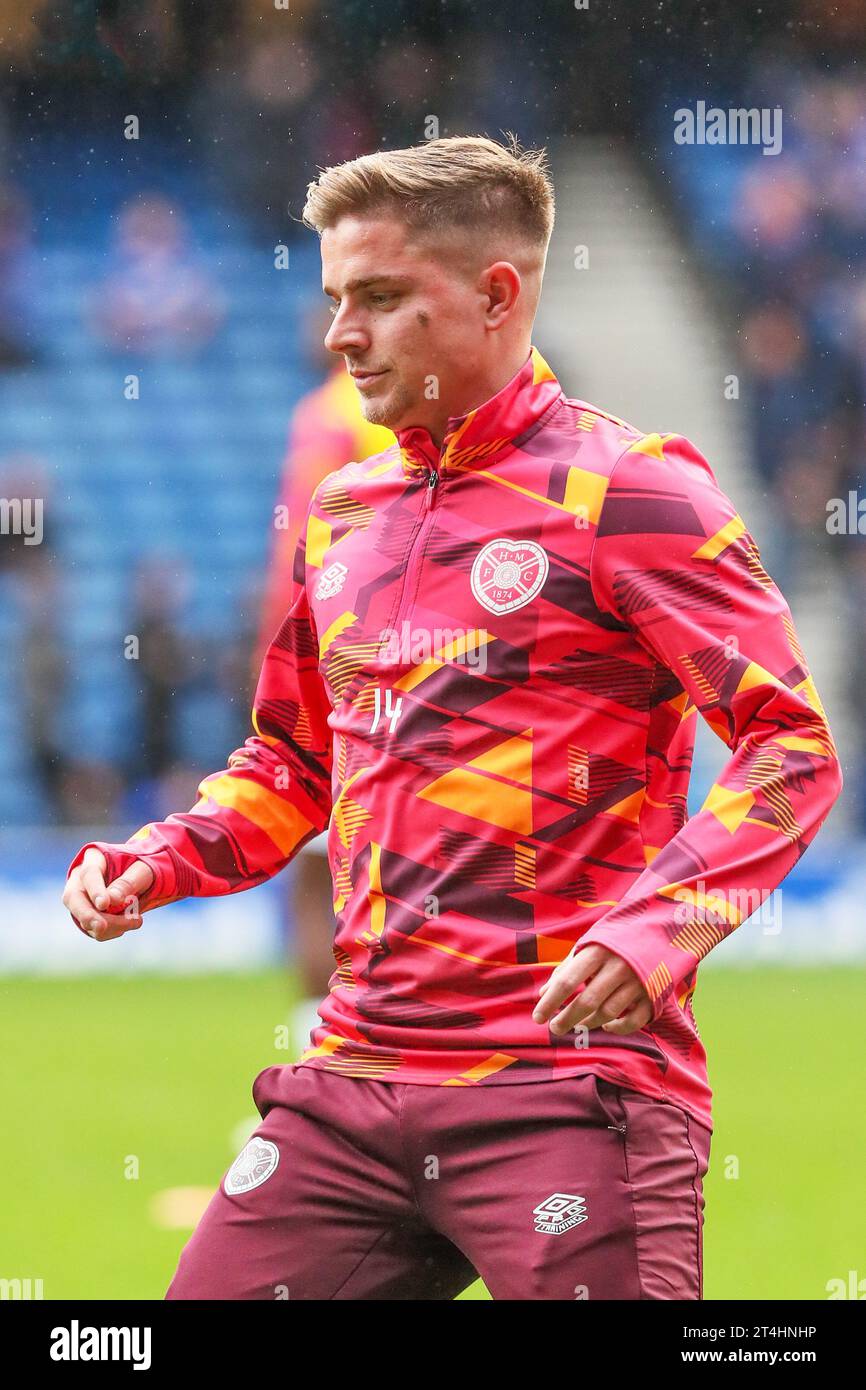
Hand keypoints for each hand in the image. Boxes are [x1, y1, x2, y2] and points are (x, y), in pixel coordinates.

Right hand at [62, 848, 154, 941]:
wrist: (140, 879)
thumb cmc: (140, 870)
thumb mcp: (142, 870)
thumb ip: (128, 882)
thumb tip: (112, 900)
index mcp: (94, 858)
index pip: (89, 873)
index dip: (95, 890)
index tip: (104, 904)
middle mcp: (80, 878)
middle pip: (73, 898)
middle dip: (87, 915)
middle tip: (101, 927)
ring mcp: (80, 899)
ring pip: (83, 918)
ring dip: (109, 926)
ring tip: (137, 921)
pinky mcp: (86, 916)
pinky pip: (92, 930)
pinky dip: (111, 931)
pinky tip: (128, 924)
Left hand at [532, 944, 652, 1035]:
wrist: (660, 930)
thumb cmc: (614, 941)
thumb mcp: (589, 945)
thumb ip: (566, 968)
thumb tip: (543, 994)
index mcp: (598, 951)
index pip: (568, 981)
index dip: (550, 1002)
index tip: (537, 1017)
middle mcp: (618, 967)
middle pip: (588, 1001)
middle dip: (567, 1018)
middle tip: (554, 1028)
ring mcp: (637, 982)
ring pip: (608, 1013)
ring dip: (589, 1023)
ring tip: (577, 1024)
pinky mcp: (653, 994)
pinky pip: (633, 1021)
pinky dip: (618, 1028)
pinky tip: (607, 1025)